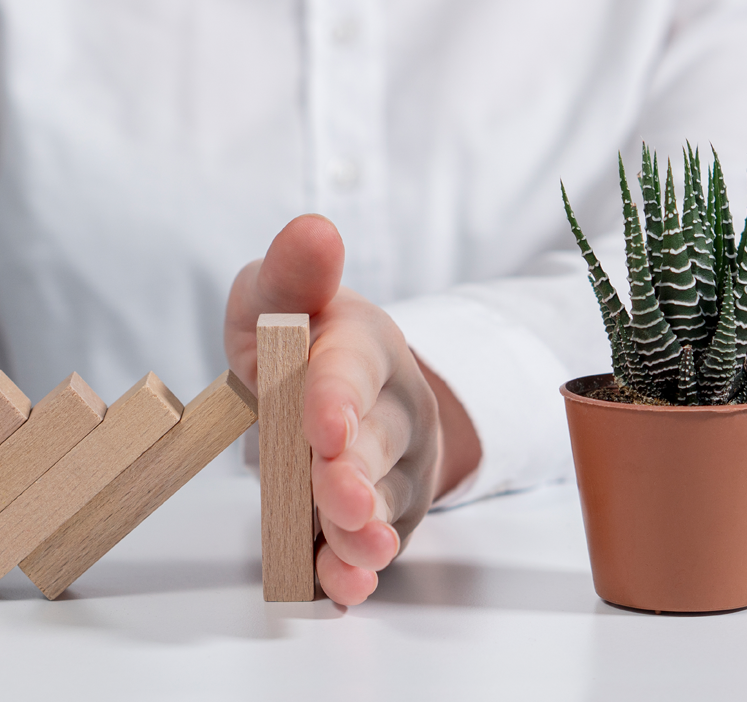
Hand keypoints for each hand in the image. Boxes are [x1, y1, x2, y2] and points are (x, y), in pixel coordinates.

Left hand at [224, 215, 480, 604]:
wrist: (339, 383)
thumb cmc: (298, 338)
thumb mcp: (280, 297)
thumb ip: (293, 273)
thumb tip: (313, 230)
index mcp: (364, 344)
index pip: (354, 368)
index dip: (338, 394)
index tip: (323, 424)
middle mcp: (393, 404)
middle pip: (375, 441)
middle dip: (353, 472)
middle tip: (339, 500)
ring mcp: (398, 461)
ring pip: (384, 498)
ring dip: (363, 530)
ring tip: (353, 554)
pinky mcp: (390, 506)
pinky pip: (378, 539)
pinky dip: (358, 566)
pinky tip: (343, 584)